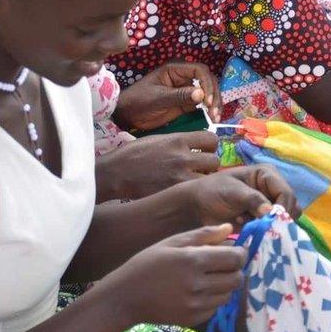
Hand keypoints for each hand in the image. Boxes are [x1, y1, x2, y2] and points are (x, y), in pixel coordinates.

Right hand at [95, 132, 219, 200]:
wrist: (116, 172)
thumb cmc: (134, 154)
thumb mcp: (158, 139)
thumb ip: (179, 142)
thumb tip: (196, 146)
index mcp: (178, 140)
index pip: (211, 139)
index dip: (211, 146)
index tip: (205, 151)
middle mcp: (183, 157)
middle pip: (214, 161)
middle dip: (209, 166)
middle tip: (200, 169)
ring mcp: (180, 176)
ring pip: (209, 179)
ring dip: (204, 180)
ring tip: (193, 181)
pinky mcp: (174, 192)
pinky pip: (194, 192)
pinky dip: (193, 192)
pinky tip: (184, 191)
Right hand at [103, 224, 246, 325]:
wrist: (126, 297)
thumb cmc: (147, 264)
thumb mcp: (171, 242)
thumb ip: (203, 235)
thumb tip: (229, 227)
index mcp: (193, 260)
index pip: (235, 258)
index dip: (240, 253)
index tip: (234, 250)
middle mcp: (198, 285)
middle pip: (237, 278)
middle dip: (235, 269)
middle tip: (222, 264)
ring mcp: (197, 305)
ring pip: (229, 294)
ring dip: (225, 285)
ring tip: (208, 277)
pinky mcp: (194, 319)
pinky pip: (216, 307)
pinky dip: (214, 298)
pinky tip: (198, 291)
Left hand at [113, 62, 220, 129]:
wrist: (127, 115)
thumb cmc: (138, 102)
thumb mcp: (158, 99)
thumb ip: (179, 96)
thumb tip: (201, 95)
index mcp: (174, 70)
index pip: (199, 71)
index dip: (207, 83)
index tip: (207, 100)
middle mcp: (183, 78)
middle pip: (207, 81)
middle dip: (214, 95)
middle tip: (214, 112)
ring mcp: (185, 91)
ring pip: (207, 93)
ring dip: (214, 104)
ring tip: (215, 118)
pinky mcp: (185, 104)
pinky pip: (202, 105)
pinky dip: (209, 111)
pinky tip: (212, 119)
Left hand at [182, 165, 299, 226]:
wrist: (197, 207)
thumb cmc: (212, 192)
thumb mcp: (232, 192)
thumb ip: (252, 199)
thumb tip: (271, 212)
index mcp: (268, 174)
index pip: (286, 193)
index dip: (282, 208)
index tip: (271, 221)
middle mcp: (273, 189)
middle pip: (290, 207)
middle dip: (277, 219)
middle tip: (258, 224)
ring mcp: (270, 205)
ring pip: (285, 220)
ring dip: (270, 226)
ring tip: (249, 223)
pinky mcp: (264, 220)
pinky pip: (275, 229)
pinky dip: (264, 232)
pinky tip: (247, 228)